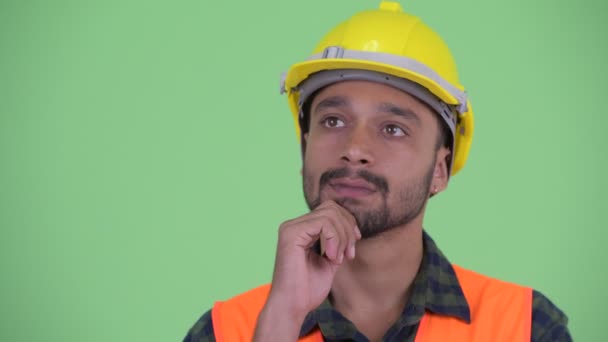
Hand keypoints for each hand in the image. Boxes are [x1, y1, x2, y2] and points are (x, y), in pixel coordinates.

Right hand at [254, 200, 360, 340]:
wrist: (292, 307)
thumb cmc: (307, 289)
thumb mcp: (329, 261)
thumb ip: (336, 243)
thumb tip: (351, 227)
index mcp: (300, 229)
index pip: (329, 210)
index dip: (347, 224)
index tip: (352, 248)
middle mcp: (293, 224)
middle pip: (331, 207)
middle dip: (347, 228)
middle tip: (349, 254)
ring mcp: (291, 227)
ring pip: (330, 214)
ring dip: (342, 237)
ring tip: (339, 259)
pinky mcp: (291, 234)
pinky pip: (324, 223)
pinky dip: (335, 239)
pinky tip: (332, 258)